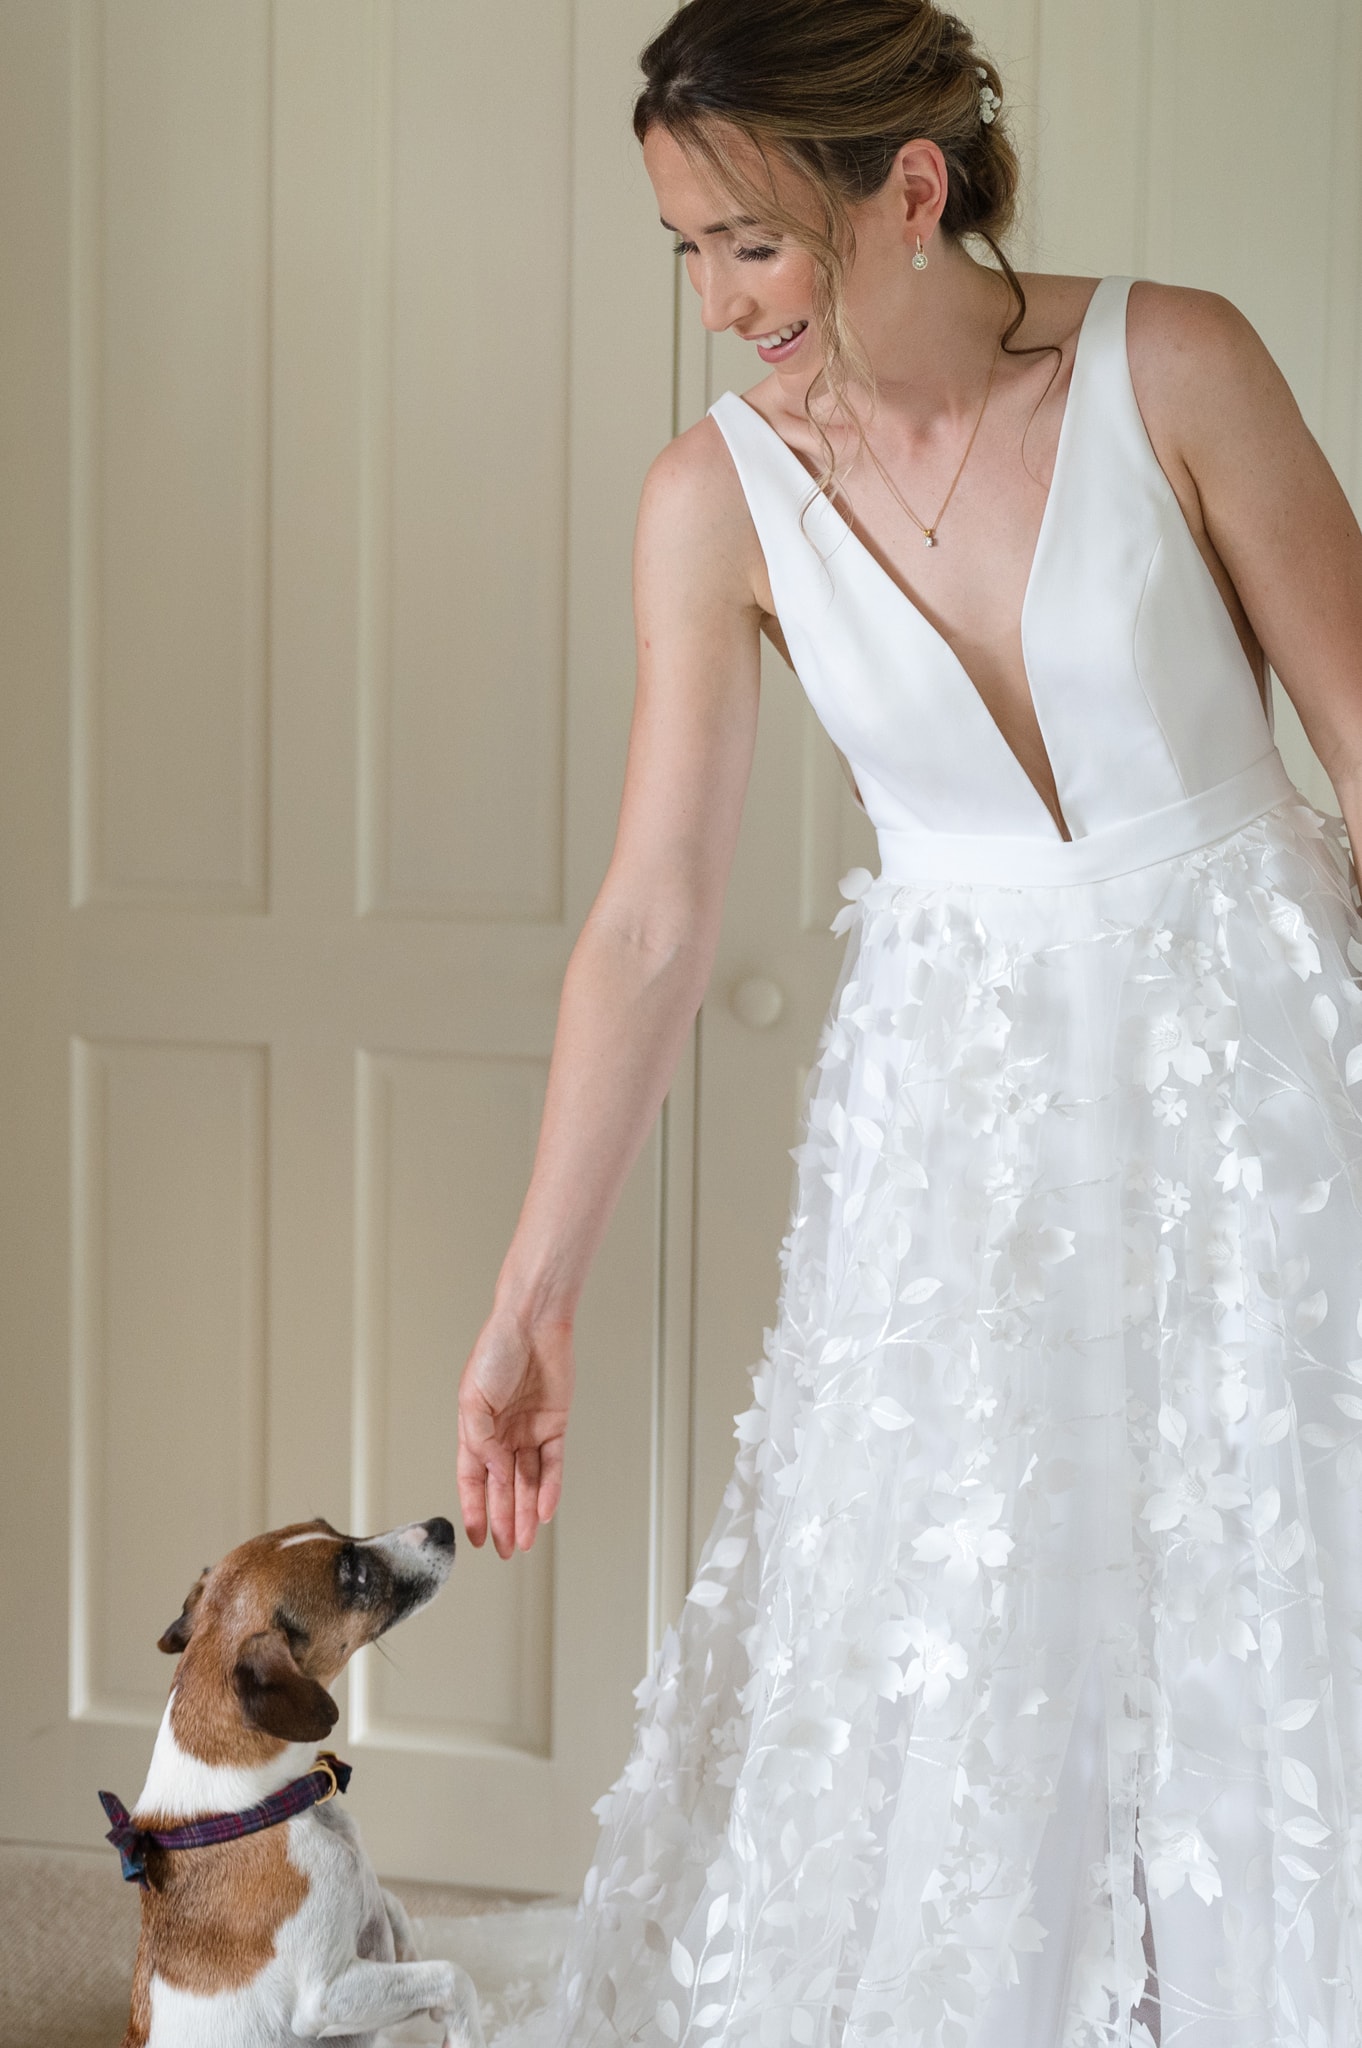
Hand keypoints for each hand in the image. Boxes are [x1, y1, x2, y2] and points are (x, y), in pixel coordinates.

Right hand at [457, 1306, 573, 1556]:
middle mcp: (503, 1434)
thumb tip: (494, 1475)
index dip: (474, 1508)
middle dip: (503, 1520)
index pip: (472, 1479)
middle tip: (505, 1551)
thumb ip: (480, 1441)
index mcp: (476, 1428)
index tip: (475, 1539)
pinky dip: (550, 1488)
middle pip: (504, 1487)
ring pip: (529, 1482)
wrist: (532, 1323)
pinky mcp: (556, 1424)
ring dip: (526, 1512)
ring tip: (524, 1542)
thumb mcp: (473, 1399)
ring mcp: (530, 1431)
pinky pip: (553, 1464)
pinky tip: (544, 1511)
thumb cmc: (496, 1351)